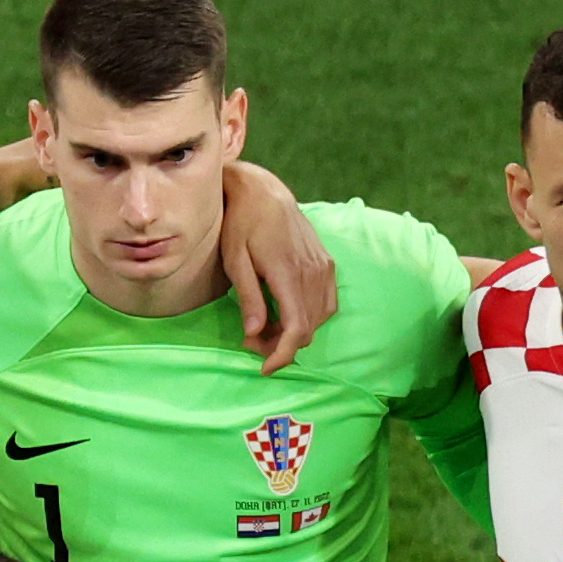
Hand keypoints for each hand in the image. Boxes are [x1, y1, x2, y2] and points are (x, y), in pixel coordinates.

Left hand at [221, 162, 339, 375]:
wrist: (265, 193)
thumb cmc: (242, 226)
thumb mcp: (235, 262)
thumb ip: (248, 298)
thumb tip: (255, 333)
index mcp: (288, 272)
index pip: (296, 327)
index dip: (283, 355)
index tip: (265, 368)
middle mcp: (313, 271)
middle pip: (307, 328)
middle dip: (280, 345)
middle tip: (251, 340)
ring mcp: (324, 267)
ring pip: (318, 319)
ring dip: (293, 333)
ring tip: (264, 327)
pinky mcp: (327, 264)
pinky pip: (325, 304)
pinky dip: (307, 318)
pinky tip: (284, 314)